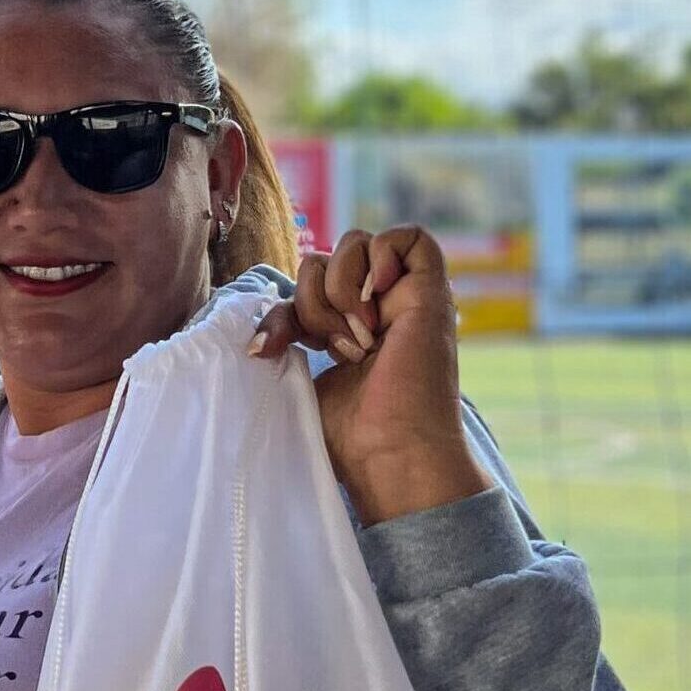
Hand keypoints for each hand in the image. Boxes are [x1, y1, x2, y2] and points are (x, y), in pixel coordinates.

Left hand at [248, 225, 489, 525]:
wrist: (390, 453)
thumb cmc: (350, 434)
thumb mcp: (299, 375)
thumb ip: (289, 335)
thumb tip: (258, 333)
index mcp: (347, 330)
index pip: (302, 289)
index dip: (280, 310)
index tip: (270, 350)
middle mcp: (378, 310)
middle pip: (324, 258)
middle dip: (310, 298)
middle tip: (331, 347)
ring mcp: (405, 300)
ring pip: (356, 242)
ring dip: (338, 285)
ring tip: (355, 335)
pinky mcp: (432, 293)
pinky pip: (411, 237)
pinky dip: (381, 255)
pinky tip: (374, 296)